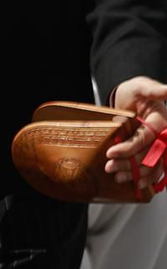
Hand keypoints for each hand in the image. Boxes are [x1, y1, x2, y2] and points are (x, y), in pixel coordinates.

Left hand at [108, 76, 166, 192]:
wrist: (132, 99)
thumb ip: (152, 89)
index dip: (129, 147)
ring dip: (135, 173)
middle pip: (148, 155)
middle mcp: (163, 137)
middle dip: (129, 163)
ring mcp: (159, 147)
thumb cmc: (136, 92)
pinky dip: (145, 178)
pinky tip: (133, 183)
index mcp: (161, 122)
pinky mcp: (154, 153)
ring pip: (152, 165)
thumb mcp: (141, 86)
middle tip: (109, 167)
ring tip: (116, 176)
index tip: (111, 152)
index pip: (146, 138)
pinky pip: (154, 170)